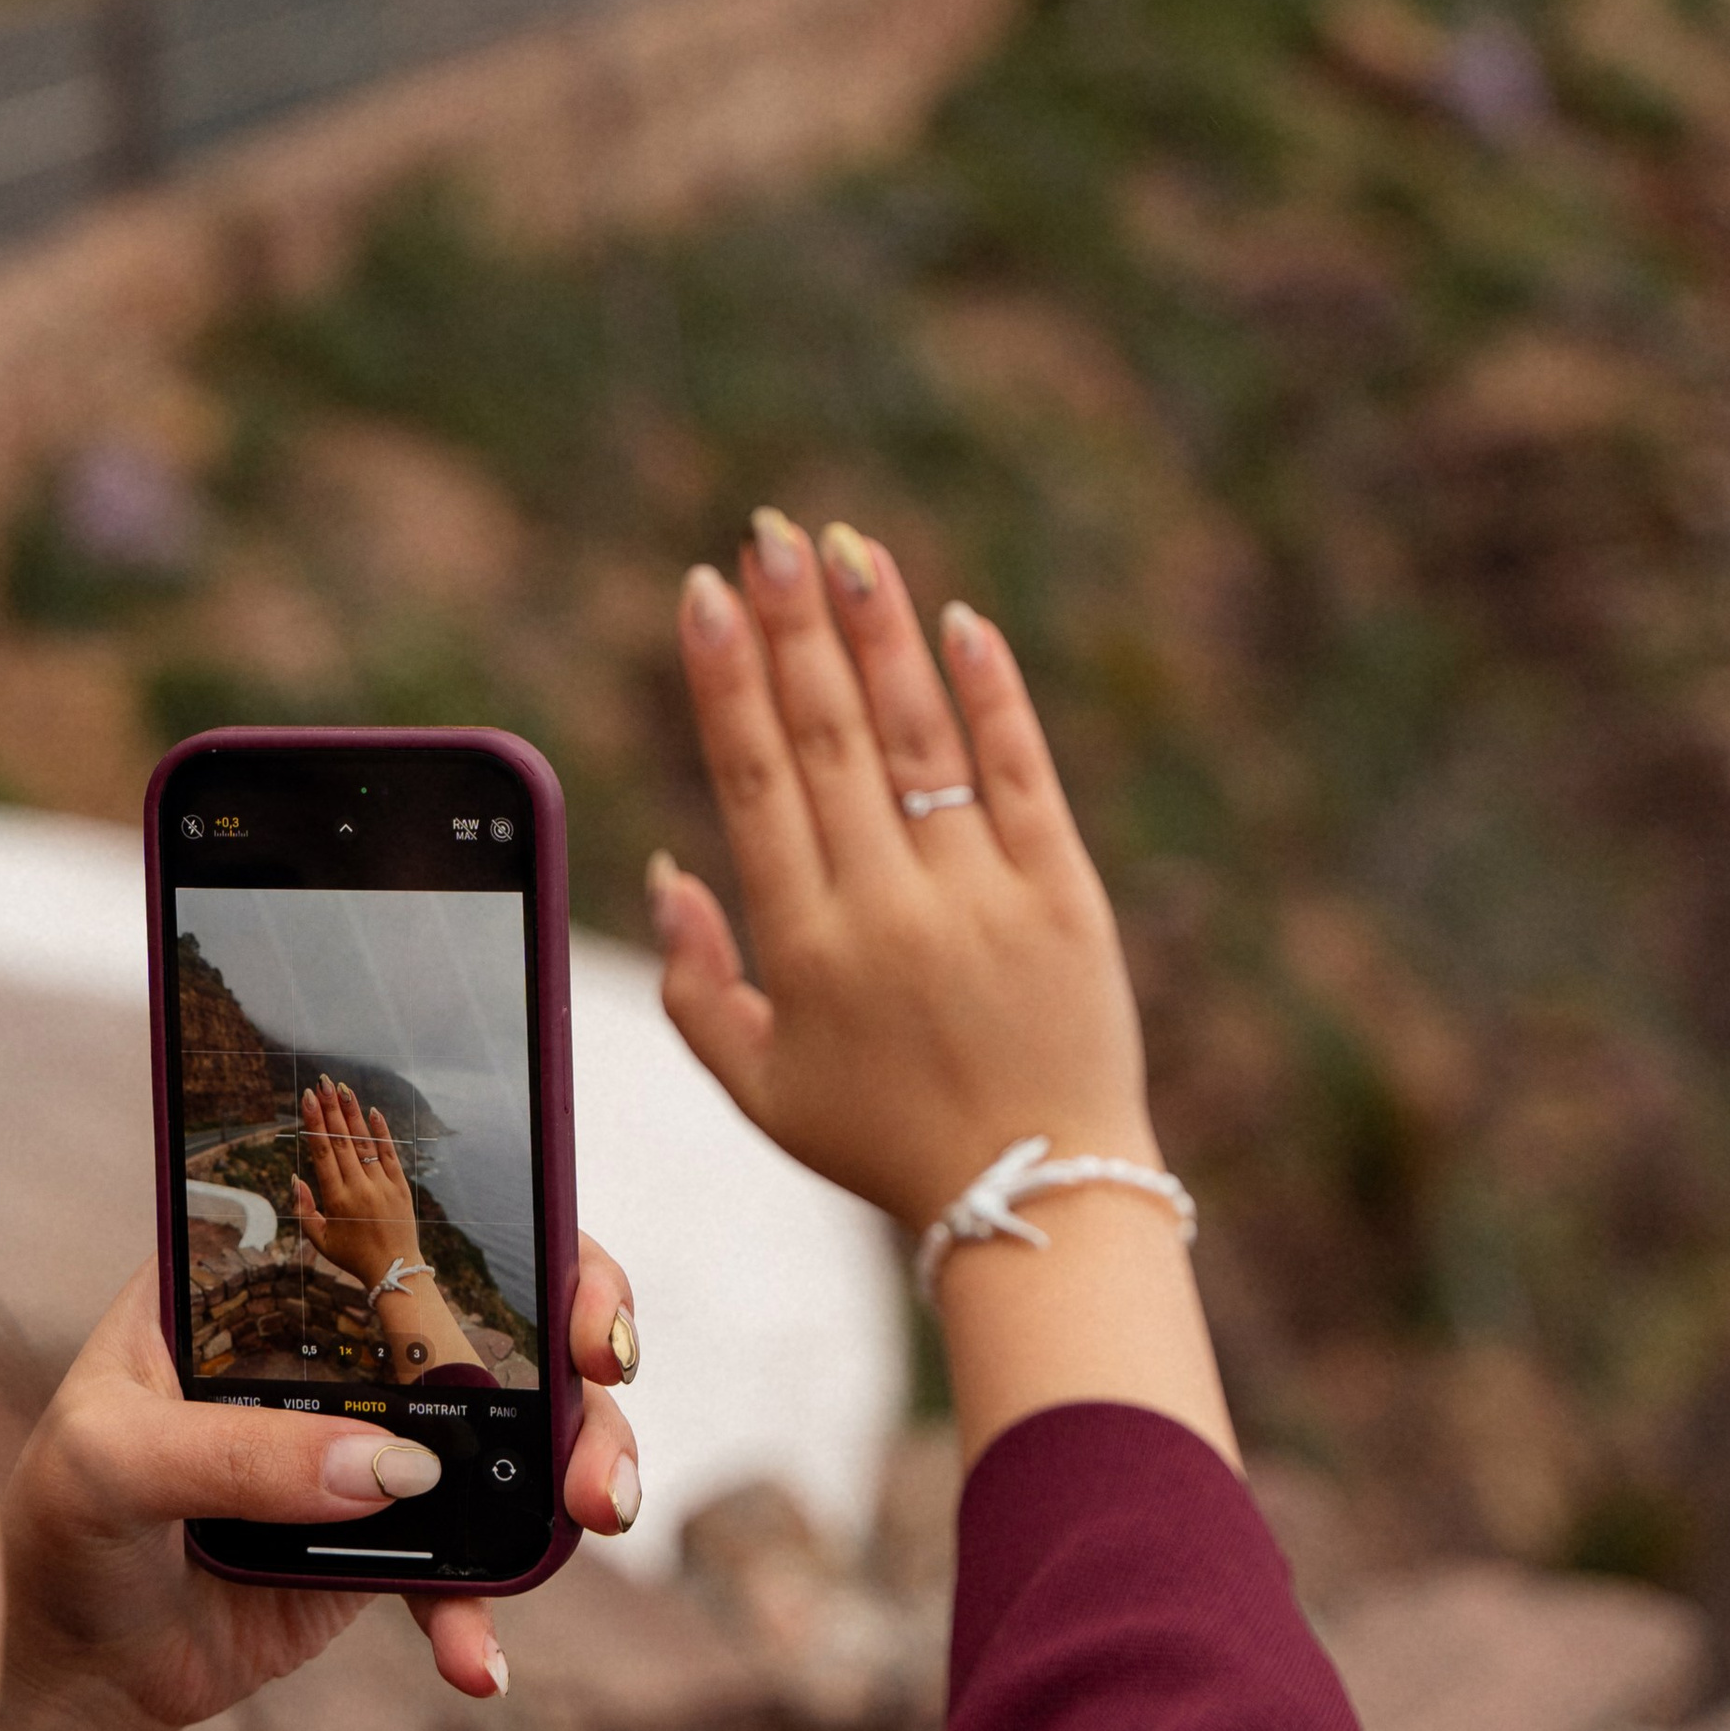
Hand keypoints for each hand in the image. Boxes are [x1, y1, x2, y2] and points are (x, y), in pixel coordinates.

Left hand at [0, 1234, 645, 1730]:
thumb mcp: (112, 1463)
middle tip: (603, 1388)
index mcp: (272, 1276)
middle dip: (584, 1345)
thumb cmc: (68, 1523)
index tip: (570, 1284)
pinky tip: (476, 1663)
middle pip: (501, 1306)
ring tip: (589, 1518)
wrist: (74, 1666)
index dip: (513, 1222)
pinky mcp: (393, 1538)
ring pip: (519, 1427)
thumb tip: (391, 1466)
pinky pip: (472, 1560)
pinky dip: (487, 1609)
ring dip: (576, 1467)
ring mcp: (378, 1438)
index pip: (405, 1214)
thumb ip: (234, 1455)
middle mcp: (343, 1341)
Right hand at [291, 1077, 421, 1292]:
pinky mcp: (401, 1186)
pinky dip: (381, 1131)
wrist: (395, 1269)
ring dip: (353, 1113)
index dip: (314, 1123)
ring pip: (364, 1142)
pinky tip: (373, 1110)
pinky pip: (390, 1153)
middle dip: (330, 1109)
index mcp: (337, 1200)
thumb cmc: (352, 1256)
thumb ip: (303, 1209)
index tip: (307, 1099)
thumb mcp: (320, 1240)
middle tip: (322, 1082)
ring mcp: (382, 1185)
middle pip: (342, 1141)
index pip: (323, 1153)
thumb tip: (295, 1177)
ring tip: (342, 1088)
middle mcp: (360, 1188)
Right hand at [651, 510, 1232, 1469]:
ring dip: (879, 634)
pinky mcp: (1063, 893)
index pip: (755, 779)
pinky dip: (992, 695)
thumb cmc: (886, 1141)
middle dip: (792, 624)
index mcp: (807, 945)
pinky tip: (961, 622)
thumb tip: (666, 866)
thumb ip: (698, 984)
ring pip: (918, 738)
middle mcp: (887, 908)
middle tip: (767, 531)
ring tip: (846, 545)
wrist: (1037, 1199)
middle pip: (828, 738)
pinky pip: (1022, 774)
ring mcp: (979, 895)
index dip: (727, 679)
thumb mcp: (761, 1088)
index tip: (703, 592)